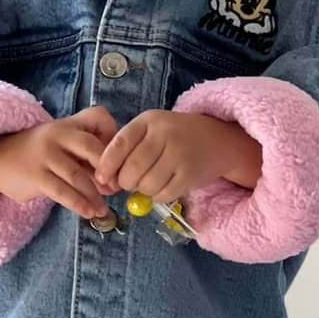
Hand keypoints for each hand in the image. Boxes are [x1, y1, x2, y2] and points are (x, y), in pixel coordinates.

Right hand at [0, 105, 117, 217]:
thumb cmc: (38, 155)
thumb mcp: (61, 144)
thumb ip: (85, 155)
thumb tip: (114, 180)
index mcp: (69, 124)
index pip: (99, 118)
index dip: (114, 137)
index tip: (120, 160)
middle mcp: (58, 134)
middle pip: (93, 148)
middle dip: (109, 171)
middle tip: (116, 188)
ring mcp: (46, 154)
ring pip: (78, 176)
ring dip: (95, 195)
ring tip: (103, 209)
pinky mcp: (36, 175)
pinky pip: (63, 192)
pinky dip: (79, 204)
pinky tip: (89, 212)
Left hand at [94, 110, 261, 202]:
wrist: (216, 140)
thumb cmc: (175, 136)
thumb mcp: (151, 130)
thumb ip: (128, 148)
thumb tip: (106, 179)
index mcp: (149, 121)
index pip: (119, 144)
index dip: (107, 164)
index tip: (102, 178)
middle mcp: (165, 135)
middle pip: (131, 170)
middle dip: (125, 182)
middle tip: (130, 181)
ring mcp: (179, 155)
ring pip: (146, 185)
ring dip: (143, 190)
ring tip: (149, 182)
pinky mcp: (190, 174)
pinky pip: (163, 195)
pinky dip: (158, 196)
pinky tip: (163, 187)